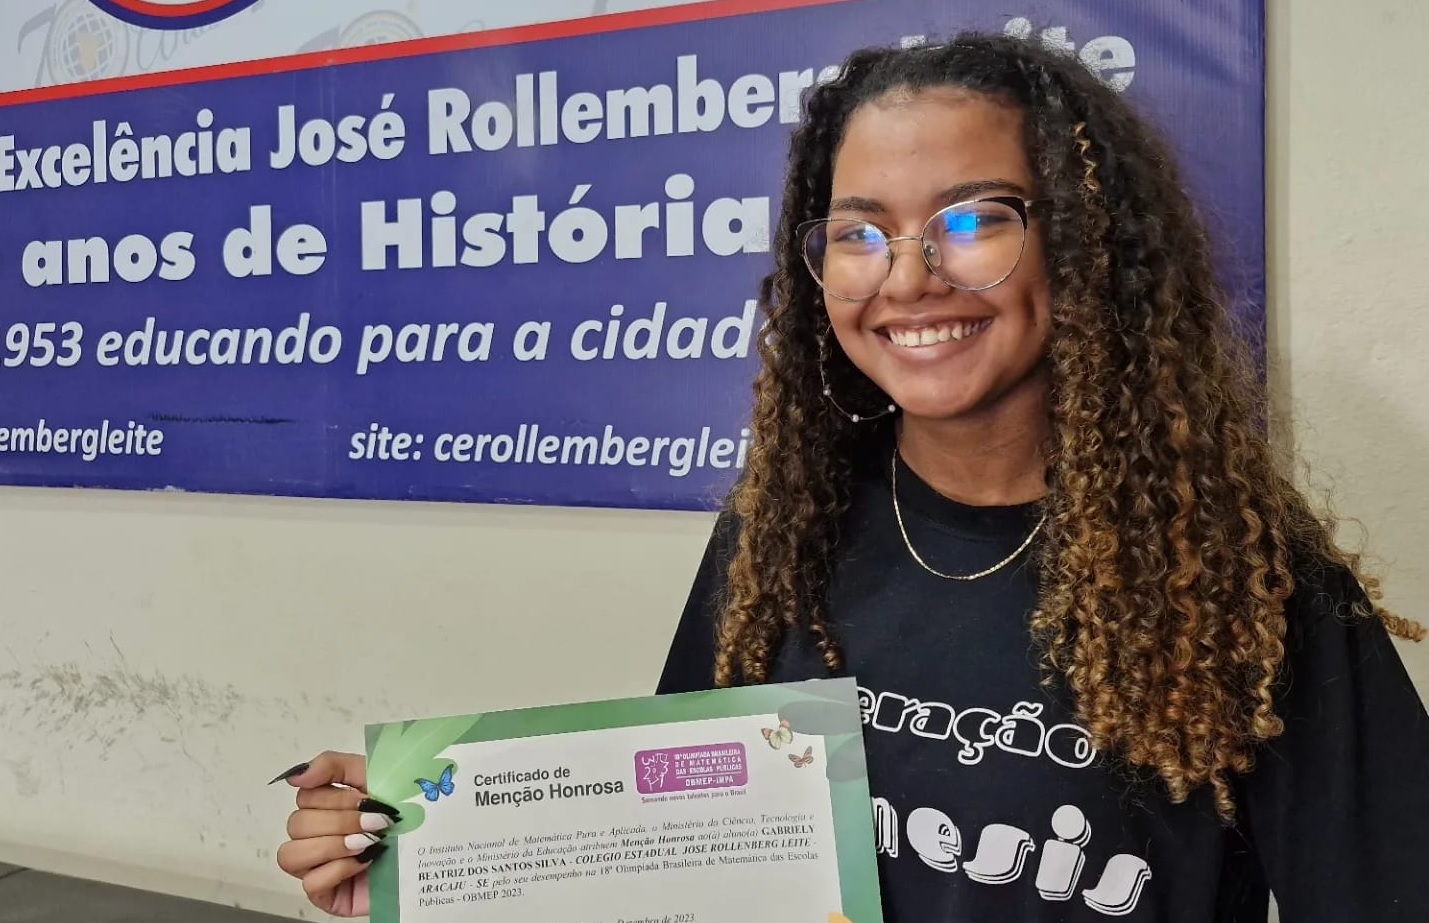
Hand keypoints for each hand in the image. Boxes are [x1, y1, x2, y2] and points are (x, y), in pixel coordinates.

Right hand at [272, 751, 398, 916]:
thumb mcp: (375, 777)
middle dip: (340, 822)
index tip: (367, 800)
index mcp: (325, 806)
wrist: (434, 853)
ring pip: (291, 855)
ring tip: (366, 843)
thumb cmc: (407, 814)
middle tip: (375, 824)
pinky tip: (365, 863)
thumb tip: (294, 775)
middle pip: (297, 824)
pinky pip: (310, 883)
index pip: (304, 796)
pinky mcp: (325, 895)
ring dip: (332, 845)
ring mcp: (317, 867)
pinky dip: (338, 870)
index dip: (334, 797)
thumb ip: (334, 766)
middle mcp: (314, 835)